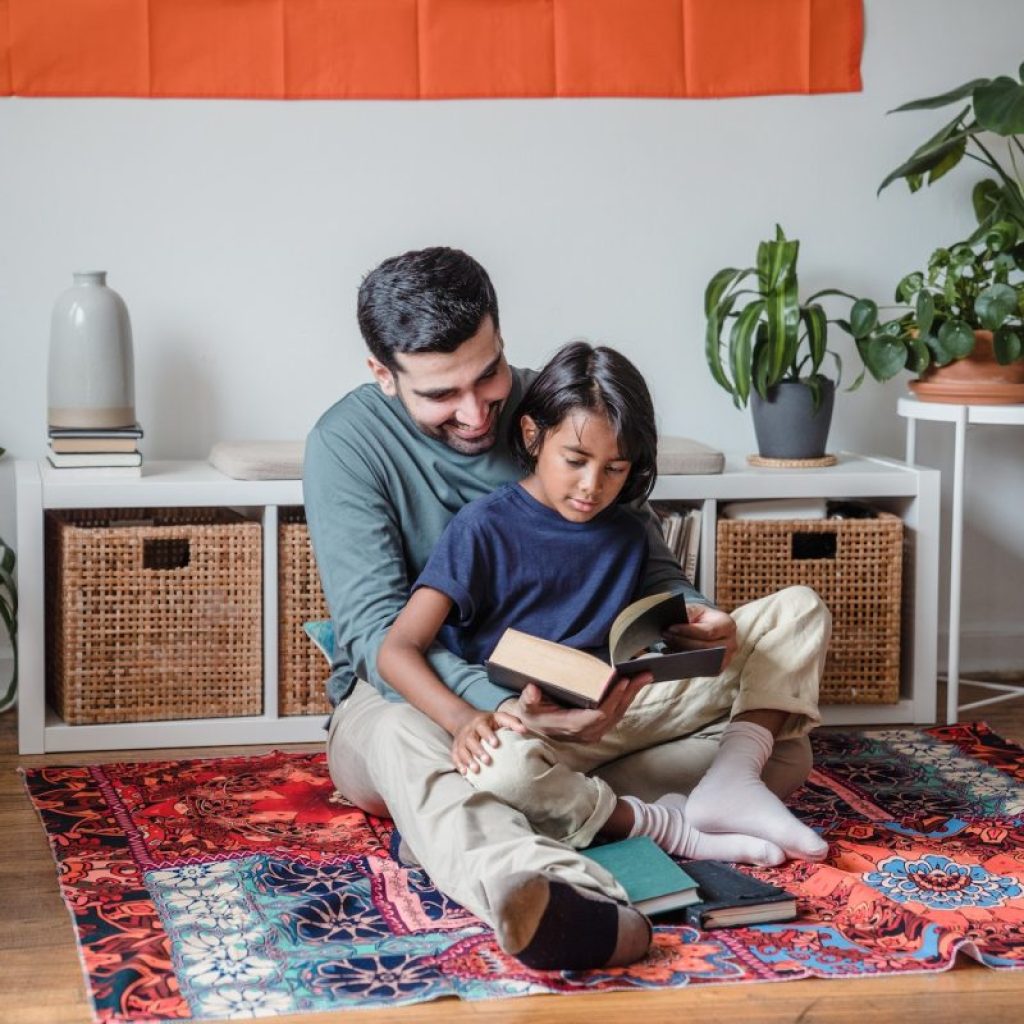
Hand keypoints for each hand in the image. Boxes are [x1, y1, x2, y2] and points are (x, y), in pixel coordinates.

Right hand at [451, 710, 525, 774]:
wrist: (463, 719)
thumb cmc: (487, 721)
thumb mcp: (499, 717)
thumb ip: (512, 722)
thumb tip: (525, 730)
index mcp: (480, 722)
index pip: (483, 728)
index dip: (488, 735)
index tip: (496, 744)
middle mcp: (469, 731)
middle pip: (471, 740)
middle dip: (478, 751)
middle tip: (487, 761)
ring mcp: (461, 740)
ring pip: (462, 749)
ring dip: (468, 760)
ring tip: (476, 770)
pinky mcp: (456, 747)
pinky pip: (455, 756)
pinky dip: (459, 764)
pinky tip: (465, 773)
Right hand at [512, 671, 652, 743]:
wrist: (533, 726)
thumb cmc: (532, 713)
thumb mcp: (526, 706)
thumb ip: (529, 698)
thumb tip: (533, 689)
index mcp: (571, 725)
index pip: (598, 715)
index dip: (612, 699)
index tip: (622, 682)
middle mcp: (585, 732)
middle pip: (614, 713)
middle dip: (629, 693)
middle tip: (643, 674)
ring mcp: (593, 732)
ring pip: (618, 714)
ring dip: (631, 695)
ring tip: (644, 677)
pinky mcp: (597, 728)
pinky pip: (615, 715)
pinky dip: (626, 700)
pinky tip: (634, 686)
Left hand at [662, 603, 736, 669]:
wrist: (708, 627)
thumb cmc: (701, 617)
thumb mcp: (696, 609)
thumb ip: (689, 612)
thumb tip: (681, 618)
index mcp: (727, 625)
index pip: (707, 631)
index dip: (688, 631)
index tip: (670, 628)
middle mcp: (731, 643)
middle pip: (705, 648)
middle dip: (682, 642)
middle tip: (665, 636)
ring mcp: (726, 659)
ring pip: (702, 660)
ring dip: (682, 654)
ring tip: (666, 646)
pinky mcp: (717, 668)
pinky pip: (700, 669)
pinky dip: (685, 663)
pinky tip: (672, 656)